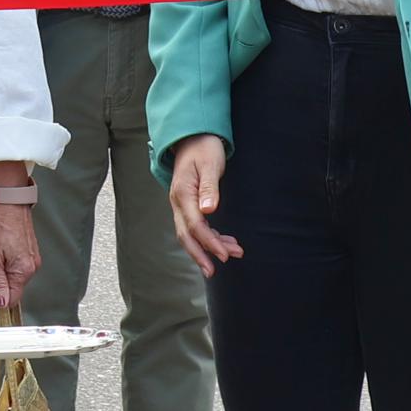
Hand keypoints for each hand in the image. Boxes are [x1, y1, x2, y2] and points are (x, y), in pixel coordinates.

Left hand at [0, 196, 39, 311]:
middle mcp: (32, 266)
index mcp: (24, 270)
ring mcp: (32, 259)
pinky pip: (15, 266)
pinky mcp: (29, 252)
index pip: (11, 299)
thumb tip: (1, 303)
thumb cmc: (0, 223)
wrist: (8, 201)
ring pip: (11, 277)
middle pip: (11, 288)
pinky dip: (4, 262)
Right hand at [168, 135, 238, 270]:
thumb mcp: (211, 165)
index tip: (225, 254)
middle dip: (200, 255)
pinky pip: (195, 226)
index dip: (209, 242)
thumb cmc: (204, 148)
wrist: (193, 137)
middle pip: (186, 235)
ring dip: (208, 247)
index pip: (195, 224)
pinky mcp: (188, 205)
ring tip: (232, 254)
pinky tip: (225, 242)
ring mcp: (181, 204)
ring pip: (190, 233)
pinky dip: (209, 236)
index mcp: (183, 193)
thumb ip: (210, 188)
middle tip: (213, 272)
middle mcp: (178, 202)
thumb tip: (209, 211)